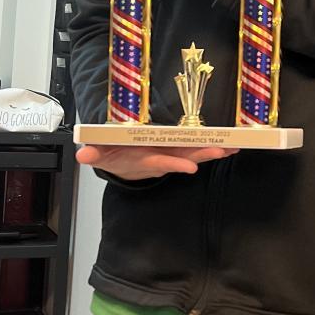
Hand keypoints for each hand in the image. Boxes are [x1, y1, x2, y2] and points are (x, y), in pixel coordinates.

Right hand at [76, 143, 236, 179]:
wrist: (119, 164)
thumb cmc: (112, 156)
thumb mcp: (99, 155)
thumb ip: (93, 154)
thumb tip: (83, 154)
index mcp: (143, 158)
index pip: (160, 161)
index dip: (174, 163)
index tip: (189, 166)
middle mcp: (160, 156)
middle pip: (183, 156)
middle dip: (202, 155)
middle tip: (220, 152)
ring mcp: (170, 153)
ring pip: (193, 152)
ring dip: (211, 152)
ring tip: (230, 149)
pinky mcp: (175, 150)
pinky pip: (195, 149)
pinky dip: (212, 149)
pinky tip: (230, 148)